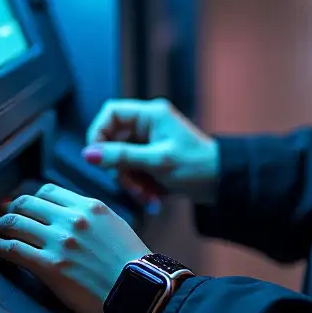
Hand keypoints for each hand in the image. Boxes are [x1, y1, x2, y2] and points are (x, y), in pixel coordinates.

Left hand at [0, 183, 149, 312]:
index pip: (49, 192)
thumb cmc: (132, 265)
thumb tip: (72, 219)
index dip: (30, 198)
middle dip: (9, 208)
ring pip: (16, 223)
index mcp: (91, 206)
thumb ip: (92, 218)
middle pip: (28, 203)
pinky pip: (14, 249)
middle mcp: (73, 218)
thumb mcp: (115, 226)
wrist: (140, 291)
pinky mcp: (51, 265)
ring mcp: (60, 241)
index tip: (21, 204)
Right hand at [82, 98, 219, 207]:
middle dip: (120, 169)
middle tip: (132, 189)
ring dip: (131, 183)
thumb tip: (87, 153)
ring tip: (148, 199)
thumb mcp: (157, 162)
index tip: (97, 158)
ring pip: (123, 161)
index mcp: (151, 114)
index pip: (111, 112)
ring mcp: (151, 142)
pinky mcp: (154, 159)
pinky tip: (153, 199)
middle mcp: (149, 124)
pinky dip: (141, 186)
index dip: (99, 133)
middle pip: (114, 142)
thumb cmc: (196, 166)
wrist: (224, 182)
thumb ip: (121, 157)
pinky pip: (136, 171)